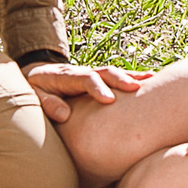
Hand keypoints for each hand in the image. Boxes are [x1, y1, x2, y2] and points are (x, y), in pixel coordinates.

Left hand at [24, 61, 151, 124]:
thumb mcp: (35, 96)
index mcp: (66, 76)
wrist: (37, 76)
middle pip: (104, 72)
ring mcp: (92, 75)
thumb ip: (47, 103)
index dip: (98, 88)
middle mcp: (82, 72)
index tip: (109, 99)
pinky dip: (133, 79)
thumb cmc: (36, 90)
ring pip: (114, 73)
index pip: (85, 79)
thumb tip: (63, 114)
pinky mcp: (99, 80)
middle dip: (121, 79)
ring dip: (132, 77)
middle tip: (136, 89)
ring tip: (153, 81)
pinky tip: (151, 81)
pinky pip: (117, 78)